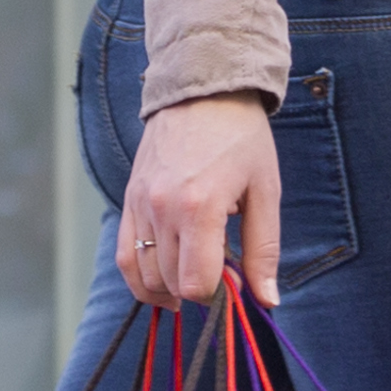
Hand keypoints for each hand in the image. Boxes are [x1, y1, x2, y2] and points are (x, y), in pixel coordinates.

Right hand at [114, 94, 285, 305]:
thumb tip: (266, 300)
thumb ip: (264, 249)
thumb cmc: (242, 137)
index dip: (218, 294)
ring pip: (144, 275)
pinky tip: (161, 283)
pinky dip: (140, 278)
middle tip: (221, 275)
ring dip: (169, 288)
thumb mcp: (266, 190)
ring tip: (193, 282)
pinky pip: (124, 256)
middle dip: (198, 290)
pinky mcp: (129, 199)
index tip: (235, 282)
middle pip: (170, 283)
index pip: (196, 284)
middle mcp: (162, 209)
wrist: (203, 89)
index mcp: (199, 208)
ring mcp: (140, 204)